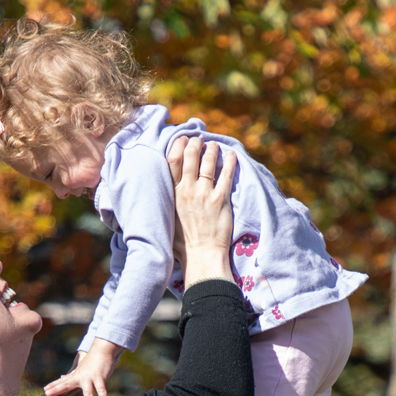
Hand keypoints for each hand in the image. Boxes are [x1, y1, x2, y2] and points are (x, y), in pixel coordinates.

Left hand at [43, 341, 120, 395]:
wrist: (102, 349)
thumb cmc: (91, 361)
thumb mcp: (79, 369)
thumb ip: (71, 375)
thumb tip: (61, 376)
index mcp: (75, 376)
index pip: (62, 381)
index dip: (53, 386)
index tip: (44, 391)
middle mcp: (80, 377)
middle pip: (67, 384)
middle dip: (57, 390)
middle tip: (47, 395)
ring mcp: (90, 377)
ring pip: (87, 391)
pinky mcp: (100, 377)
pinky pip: (101, 389)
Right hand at [166, 135, 236, 288]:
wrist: (201, 255)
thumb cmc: (183, 243)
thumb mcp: (168, 218)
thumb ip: (168, 202)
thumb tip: (164, 192)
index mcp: (173, 194)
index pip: (172, 161)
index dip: (178, 146)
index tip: (182, 140)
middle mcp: (187, 190)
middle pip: (190, 156)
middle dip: (195, 143)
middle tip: (199, 140)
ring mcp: (204, 194)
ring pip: (208, 162)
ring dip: (211, 150)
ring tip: (214, 146)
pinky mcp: (221, 200)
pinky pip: (226, 175)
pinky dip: (229, 162)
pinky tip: (231, 154)